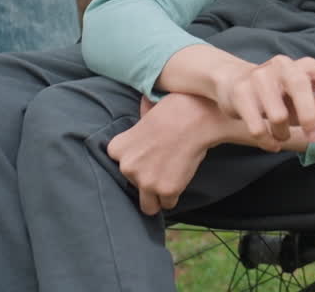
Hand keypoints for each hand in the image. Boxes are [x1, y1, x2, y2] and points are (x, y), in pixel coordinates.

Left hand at [107, 94, 217, 215]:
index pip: (120, 167)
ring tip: (171, 180)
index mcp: (117, 149)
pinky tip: (182, 178)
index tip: (150, 158)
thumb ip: (139, 124)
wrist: (197, 118)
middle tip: (165, 166)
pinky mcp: (166, 190)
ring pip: (148, 205)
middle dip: (149, 179)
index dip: (138, 163)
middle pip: (133, 186)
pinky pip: (169, 203)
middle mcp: (127, 168)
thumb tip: (142, 110)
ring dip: (158, 196)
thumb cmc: (176, 109)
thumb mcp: (147, 113)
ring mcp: (146, 181)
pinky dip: (176, 194)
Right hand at [211, 55, 314, 151]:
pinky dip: (268, 141)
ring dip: (284, 133)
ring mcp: (260, 76)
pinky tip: (272, 144)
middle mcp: (283, 65)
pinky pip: (257, 127)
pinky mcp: (241, 91)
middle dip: (310, 117)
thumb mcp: (305, 100)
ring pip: (278, 114)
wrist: (236, 82)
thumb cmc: (280, 93)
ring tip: (283, 135)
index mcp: (305, 65)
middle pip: (300, 87)